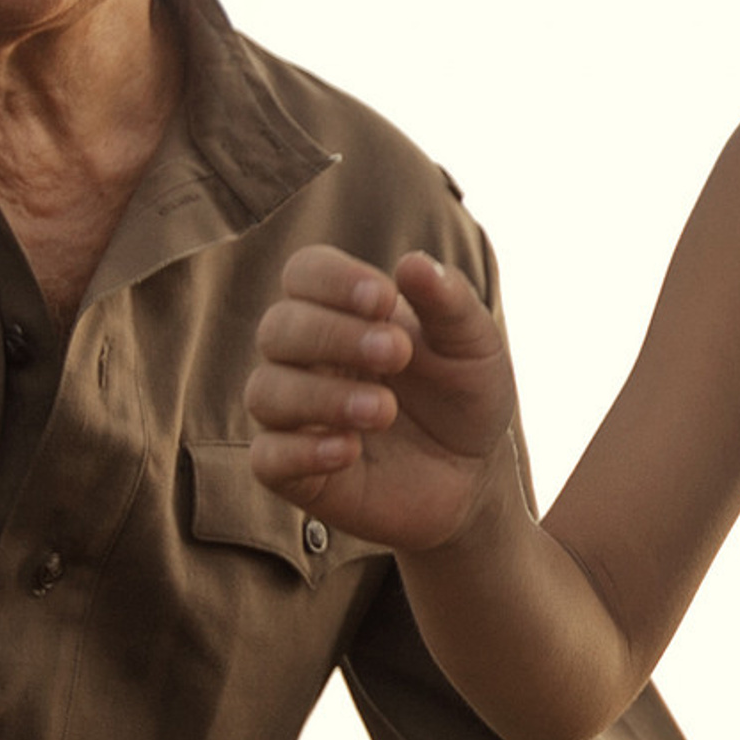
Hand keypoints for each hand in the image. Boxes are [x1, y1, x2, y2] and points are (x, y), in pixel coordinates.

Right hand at [249, 246, 521, 551]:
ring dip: (322, 396)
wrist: (472, 476)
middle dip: (332, 335)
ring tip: (384, 410)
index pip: (304, 273)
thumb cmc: (463, 396)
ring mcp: (295, 416)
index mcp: (341, 311)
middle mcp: (306, 358)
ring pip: (265, 392)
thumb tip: (414, 263)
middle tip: (396, 353)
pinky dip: (301, 452)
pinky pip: (267, 458)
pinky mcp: (295, 473)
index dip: (333, 279)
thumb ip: (448, 303)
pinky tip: (350, 451)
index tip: (384, 298)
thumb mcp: (474, 346)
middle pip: (277, 328)